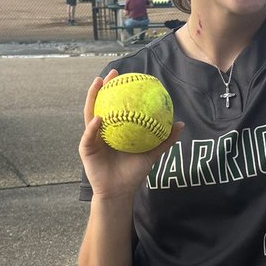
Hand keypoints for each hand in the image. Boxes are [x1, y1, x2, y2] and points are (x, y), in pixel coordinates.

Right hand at [79, 71, 181, 199]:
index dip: (119, 90)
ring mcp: (92, 138)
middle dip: (104, 87)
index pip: (116, 105)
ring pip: (90, 114)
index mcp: (115, 129)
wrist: (119, 191)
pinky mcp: (85, 148)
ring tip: (98, 84)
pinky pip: (89, 135)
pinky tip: (99, 118)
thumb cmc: (133, 173)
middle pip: (101, 104)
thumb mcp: (151, 154)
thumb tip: (180, 124)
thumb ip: (164, 139)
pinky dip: (93, 126)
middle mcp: (102, 130)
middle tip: (112, 74)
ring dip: (93, 98)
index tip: (127, 76)